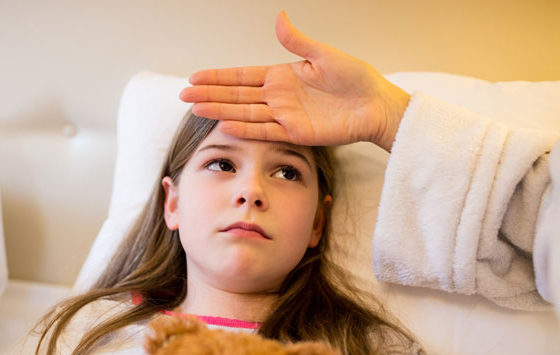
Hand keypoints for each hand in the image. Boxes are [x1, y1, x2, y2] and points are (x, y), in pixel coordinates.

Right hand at [179, 11, 409, 151]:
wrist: (375, 105)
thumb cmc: (355, 78)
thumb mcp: (324, 55)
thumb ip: (297, 41)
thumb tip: (279, 17)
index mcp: (282, 75)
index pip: (242, 76)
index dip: (218, 77)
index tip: (195, 77)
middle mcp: (278, 96)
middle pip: (236, 95)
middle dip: (210, 94)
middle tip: (184, 95)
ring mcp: (284, 116)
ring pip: (244, 113)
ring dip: (220, 111)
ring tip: (196, 109)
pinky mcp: (295, 133)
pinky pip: (264, 131)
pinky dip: (245, 129)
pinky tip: (225, 125)